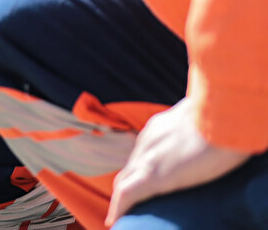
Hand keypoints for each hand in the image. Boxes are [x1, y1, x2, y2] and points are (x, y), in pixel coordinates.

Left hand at [107, 96, 249, 224]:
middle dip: (129, 181)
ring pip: (125, 179)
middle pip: (131, 166)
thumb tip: (212, 131)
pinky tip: (114, 220)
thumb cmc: (222, 117)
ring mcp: (147, 158)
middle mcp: (148, 140)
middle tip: (127, 198)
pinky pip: (126, 194)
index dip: (142, 165)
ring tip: (120, 211)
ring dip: (122, 195)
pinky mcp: (151, 176)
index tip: (144, 176)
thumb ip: (199, 127)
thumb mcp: (205, 119)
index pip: (146, 150)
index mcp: (160, 127)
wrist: (221, 116)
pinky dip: (118, 208)